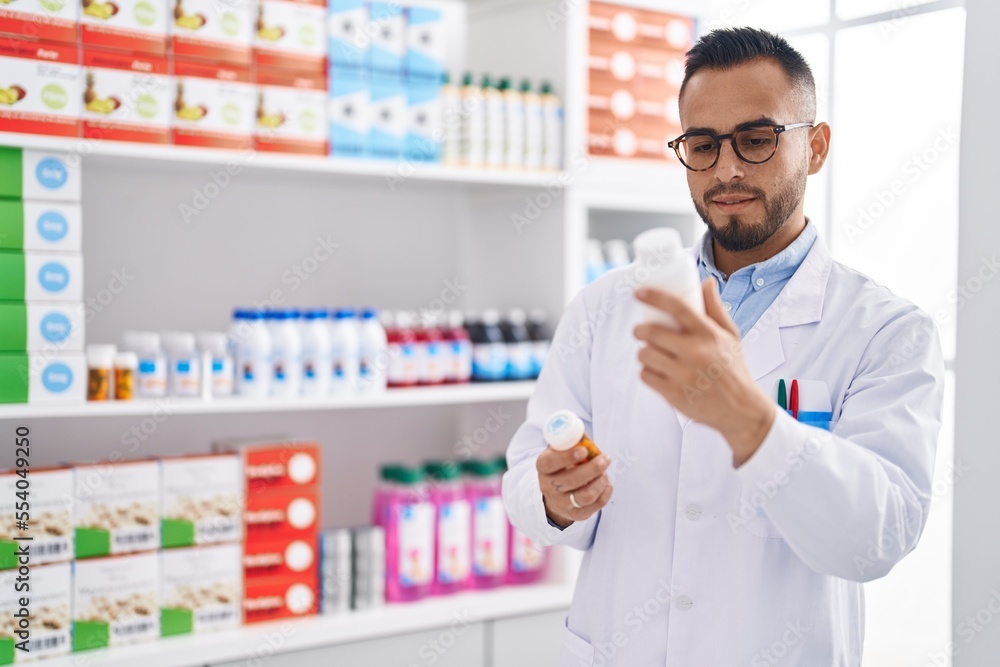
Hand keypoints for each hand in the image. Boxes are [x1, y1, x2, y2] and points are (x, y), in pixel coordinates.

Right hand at [536, 446, 612, 527]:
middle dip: (593, 468)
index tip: (584, 451)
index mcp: (543, 467)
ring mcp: (561, 503)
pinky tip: (606, 484)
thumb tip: (581, 432)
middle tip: (606, 458)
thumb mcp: (562, 448)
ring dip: (601, 481)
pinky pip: (595, 506)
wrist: (557, 491)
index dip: (566, 457)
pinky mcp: (575, 514)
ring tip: (605, 472)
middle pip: (571, 480)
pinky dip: (605, 492)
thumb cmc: (563, 463)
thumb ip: (571, 438)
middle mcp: (548, 487)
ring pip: (586, 496)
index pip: (549, 463)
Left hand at [633, 278, 774, 465]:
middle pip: (651, 332)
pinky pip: (645, 375)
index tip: (639, 293)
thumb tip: (706, 282)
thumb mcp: (730, 336)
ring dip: (643, 352)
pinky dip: (646, 372)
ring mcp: (683, 374)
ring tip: (651, 353)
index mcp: (708, 334)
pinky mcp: (674, 393)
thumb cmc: (733, 369)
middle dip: (639, 330)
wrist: (740, 409)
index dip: (654, 297)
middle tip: (640, 331)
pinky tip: (655, 371)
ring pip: (645, 354)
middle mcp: (695, 352)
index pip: (677, 308)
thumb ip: (716, 309)